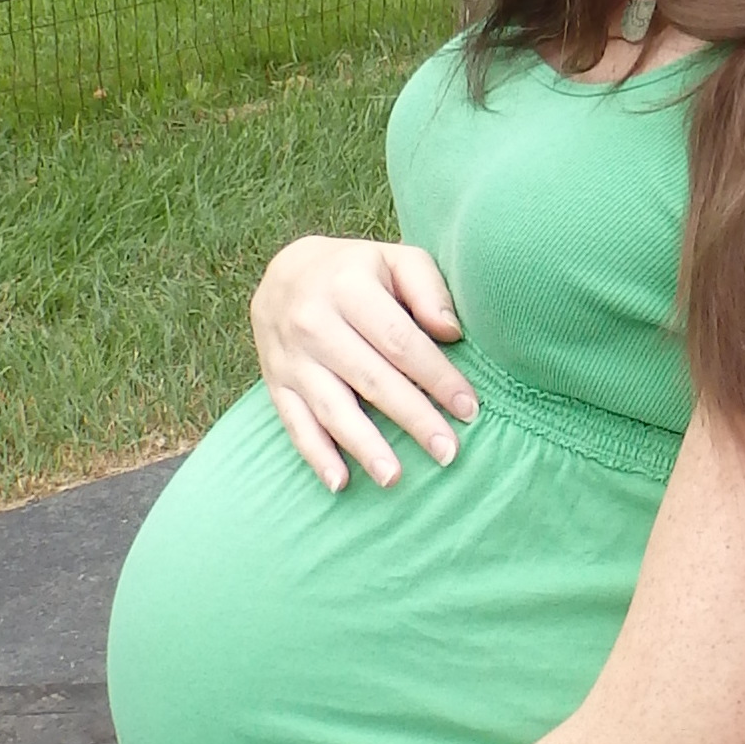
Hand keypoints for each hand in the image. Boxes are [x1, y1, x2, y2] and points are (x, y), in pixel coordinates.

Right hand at [250, 234, 477, 491]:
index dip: (437, 377)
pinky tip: (340, 483)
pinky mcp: (275, 382)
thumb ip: (428, 288)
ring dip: (365, 446)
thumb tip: (452, 332)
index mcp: (348, 287)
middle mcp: (313, 322)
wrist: (283, 274)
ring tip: (395, 479)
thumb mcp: (394, 260)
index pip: (400, 341)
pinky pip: (295, 424)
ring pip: (333, 408)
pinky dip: (316, 455)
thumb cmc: (356, 272)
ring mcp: (291, 357)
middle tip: (448, 452)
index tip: (469, 408)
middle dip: (413, 418)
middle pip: (372, 379)